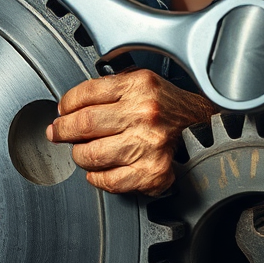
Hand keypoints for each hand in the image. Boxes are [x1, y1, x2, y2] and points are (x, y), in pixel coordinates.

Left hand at [47, 69, 217, 195]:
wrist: (205, 127)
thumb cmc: (170, 106)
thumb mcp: (143, 81)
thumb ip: (110, 88)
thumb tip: (70, 105)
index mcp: (140, 86)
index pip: (85, 95)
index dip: (66, 105)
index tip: (61, 113)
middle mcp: (145, 114)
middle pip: (83, 125)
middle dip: (63, 131)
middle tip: (59, 133)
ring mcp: (149, 145)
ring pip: (91, 155)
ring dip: (79, 156)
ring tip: (83, 151)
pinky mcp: (153, 172)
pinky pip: (109, 181)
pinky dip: (96, 178)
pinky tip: (99, 170)